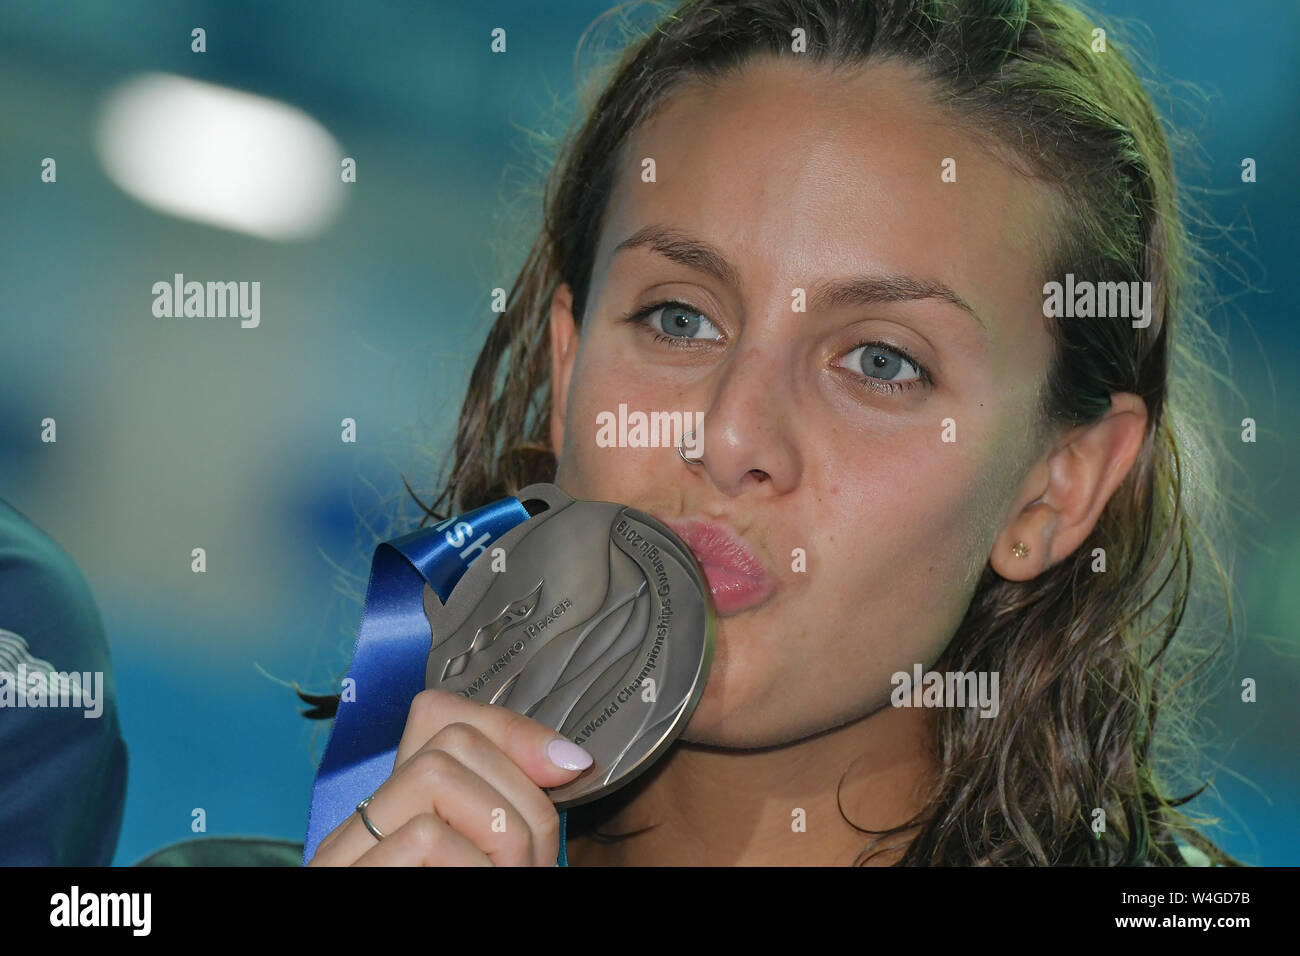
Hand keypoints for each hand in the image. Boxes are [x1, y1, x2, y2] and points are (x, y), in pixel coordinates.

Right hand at [306, 689, 593, 865]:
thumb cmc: (471, 908)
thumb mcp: (496, 860)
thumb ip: (512, 813)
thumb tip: (572, 759)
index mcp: (392, 819)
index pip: (439, 714)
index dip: (514, 729)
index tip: (572, 767)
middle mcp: (356, 832)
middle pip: (449, 739)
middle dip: (520, 795)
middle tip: (538, 861)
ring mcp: (344, 855)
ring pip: (436, 773)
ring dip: (504, 834)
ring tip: (513, 879)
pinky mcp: (346, 878)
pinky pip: (424, 837)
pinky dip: (476, 869)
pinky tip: (484, 891)